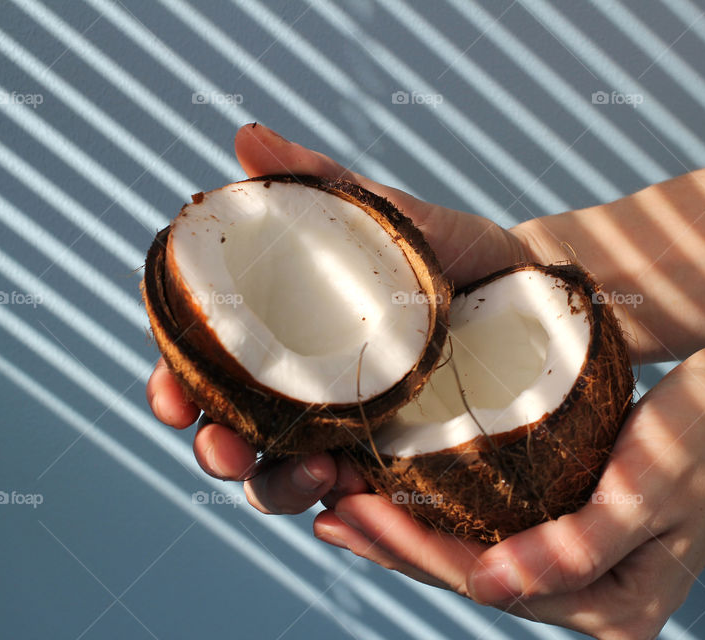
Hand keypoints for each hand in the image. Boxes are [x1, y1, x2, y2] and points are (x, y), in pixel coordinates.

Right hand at [147, 123, 529, 512]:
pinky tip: (358, 498)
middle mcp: (302, 390)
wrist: (534, 290)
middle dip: (216, 450)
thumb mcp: (388, 214)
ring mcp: (346, 433)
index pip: (206, 366)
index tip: (170, 397)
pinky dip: (344, 510)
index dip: (174, 384)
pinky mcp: (396, 468)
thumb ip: (320, 182)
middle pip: (232, 433)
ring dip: (276, 487)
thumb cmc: (450, 249)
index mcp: (282, 334)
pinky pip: (357, 505)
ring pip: (283, 479)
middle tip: (225, 449)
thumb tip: (244, 135)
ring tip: (315, 474)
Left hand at [311, 345, 704, 638]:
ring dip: (408, 527)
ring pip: (471, 548)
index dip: (412, 549)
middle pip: (467, 571)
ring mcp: (574, 559)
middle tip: (325, 513)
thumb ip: (577, 551)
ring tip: (344, 504)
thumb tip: (489, 590)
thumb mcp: (653, 495)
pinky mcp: (568, 521)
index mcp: (610, 606)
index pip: (486, 580)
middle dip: (393, 542)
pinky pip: (493, 521)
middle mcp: (586, 593)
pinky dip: (444, 505)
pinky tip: (403, 487)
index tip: (350, 515)